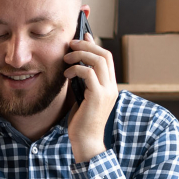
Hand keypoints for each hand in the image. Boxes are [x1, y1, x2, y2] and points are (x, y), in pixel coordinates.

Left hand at [63, 32, 118, 162]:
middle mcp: (112, 87)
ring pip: (98, 60)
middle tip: (71, 43)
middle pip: (104, 55)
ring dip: (80, 54)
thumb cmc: (81, 122)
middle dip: (87, 45)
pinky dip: (76, 69)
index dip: (94, 44)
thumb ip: (82, 82)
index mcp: (110, 86)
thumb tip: (74, 65)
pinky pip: (89, 73)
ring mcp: (107, 91)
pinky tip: (66, 74)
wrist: (86, 142)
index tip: (83, 36)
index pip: (107, 58)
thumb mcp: (82, 97)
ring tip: (66, 57)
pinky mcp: (98, 97)